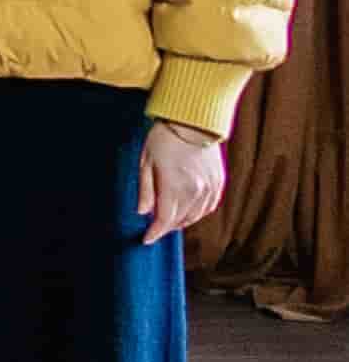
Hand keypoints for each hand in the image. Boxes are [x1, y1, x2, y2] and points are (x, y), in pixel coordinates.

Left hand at [142, 120, 231, 241]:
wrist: (192, 121)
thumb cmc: (164, 139)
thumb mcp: (146, 162)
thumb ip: (146, 190)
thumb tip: (143, 212)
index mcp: (175, 186)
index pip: (165, 219)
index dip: (155, 232)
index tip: (146, 239)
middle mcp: (195, 190)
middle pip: (180, 220)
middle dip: (166, 227)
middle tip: (155, 228)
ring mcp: (210, 187)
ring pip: (196, 216)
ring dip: (182, 221)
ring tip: (170, 221)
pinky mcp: (218, 182)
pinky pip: (209, 206)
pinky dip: (198, 213)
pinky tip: (189, 212)